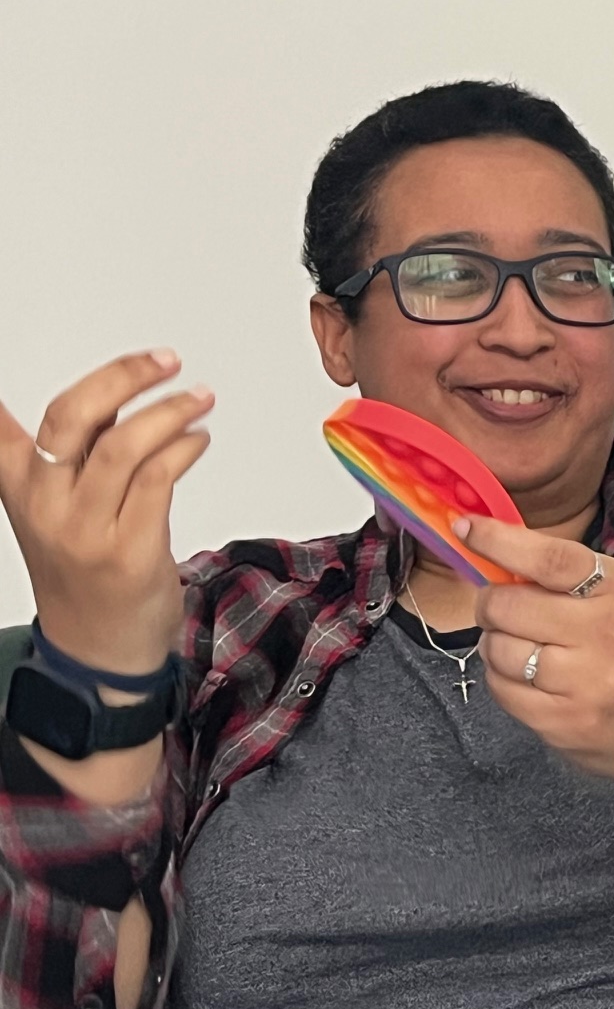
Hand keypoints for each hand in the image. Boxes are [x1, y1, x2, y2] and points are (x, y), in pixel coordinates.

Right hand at [0, 351, 213, 673]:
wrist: (99, 648)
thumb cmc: (85, 571)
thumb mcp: (54, 509)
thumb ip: (66, 454)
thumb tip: (97, 396)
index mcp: (19, 486)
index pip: (0, 426)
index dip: (0, 399)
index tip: (5, 363)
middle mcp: (46, 504)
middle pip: (74, 416)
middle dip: (124, 376)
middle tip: (165, 360)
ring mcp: (87, 529)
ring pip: (123, 444)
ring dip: (169, 411)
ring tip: (199, 398)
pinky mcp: (130, 550)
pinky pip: (156, 480)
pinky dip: (183, 448)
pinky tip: (198, 438)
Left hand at [461, 516, 613, 809]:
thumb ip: (565, 576)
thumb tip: (490, 555)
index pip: (550, 559)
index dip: (499, 541)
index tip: (465, 528)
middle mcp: (609, 633)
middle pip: (509, 605)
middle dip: (491, 605)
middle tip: (502, 611)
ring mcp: (587, 682)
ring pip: (498, 649)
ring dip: (497, 646)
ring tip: (523, 651)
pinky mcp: (564, 721)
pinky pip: (501, 689)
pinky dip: (502, 681)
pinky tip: (530, 682)